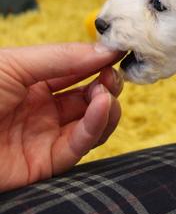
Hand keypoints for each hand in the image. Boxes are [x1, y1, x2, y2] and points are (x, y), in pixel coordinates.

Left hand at [0, 43, 123, 191]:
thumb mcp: (15, 64)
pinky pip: (79, 144)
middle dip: (107, 84)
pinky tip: (102, 107)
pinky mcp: (46, 163)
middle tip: (112, 77)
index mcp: (32, 82)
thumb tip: (107, 49)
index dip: (98, 61)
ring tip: (105, 93)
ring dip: (106, 107)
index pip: (76, 70)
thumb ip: (64, 58)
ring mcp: (45, 136)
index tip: (121, 51)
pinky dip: (95, 125)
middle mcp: (42, 109)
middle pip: (89, 97)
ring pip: (92, 123)